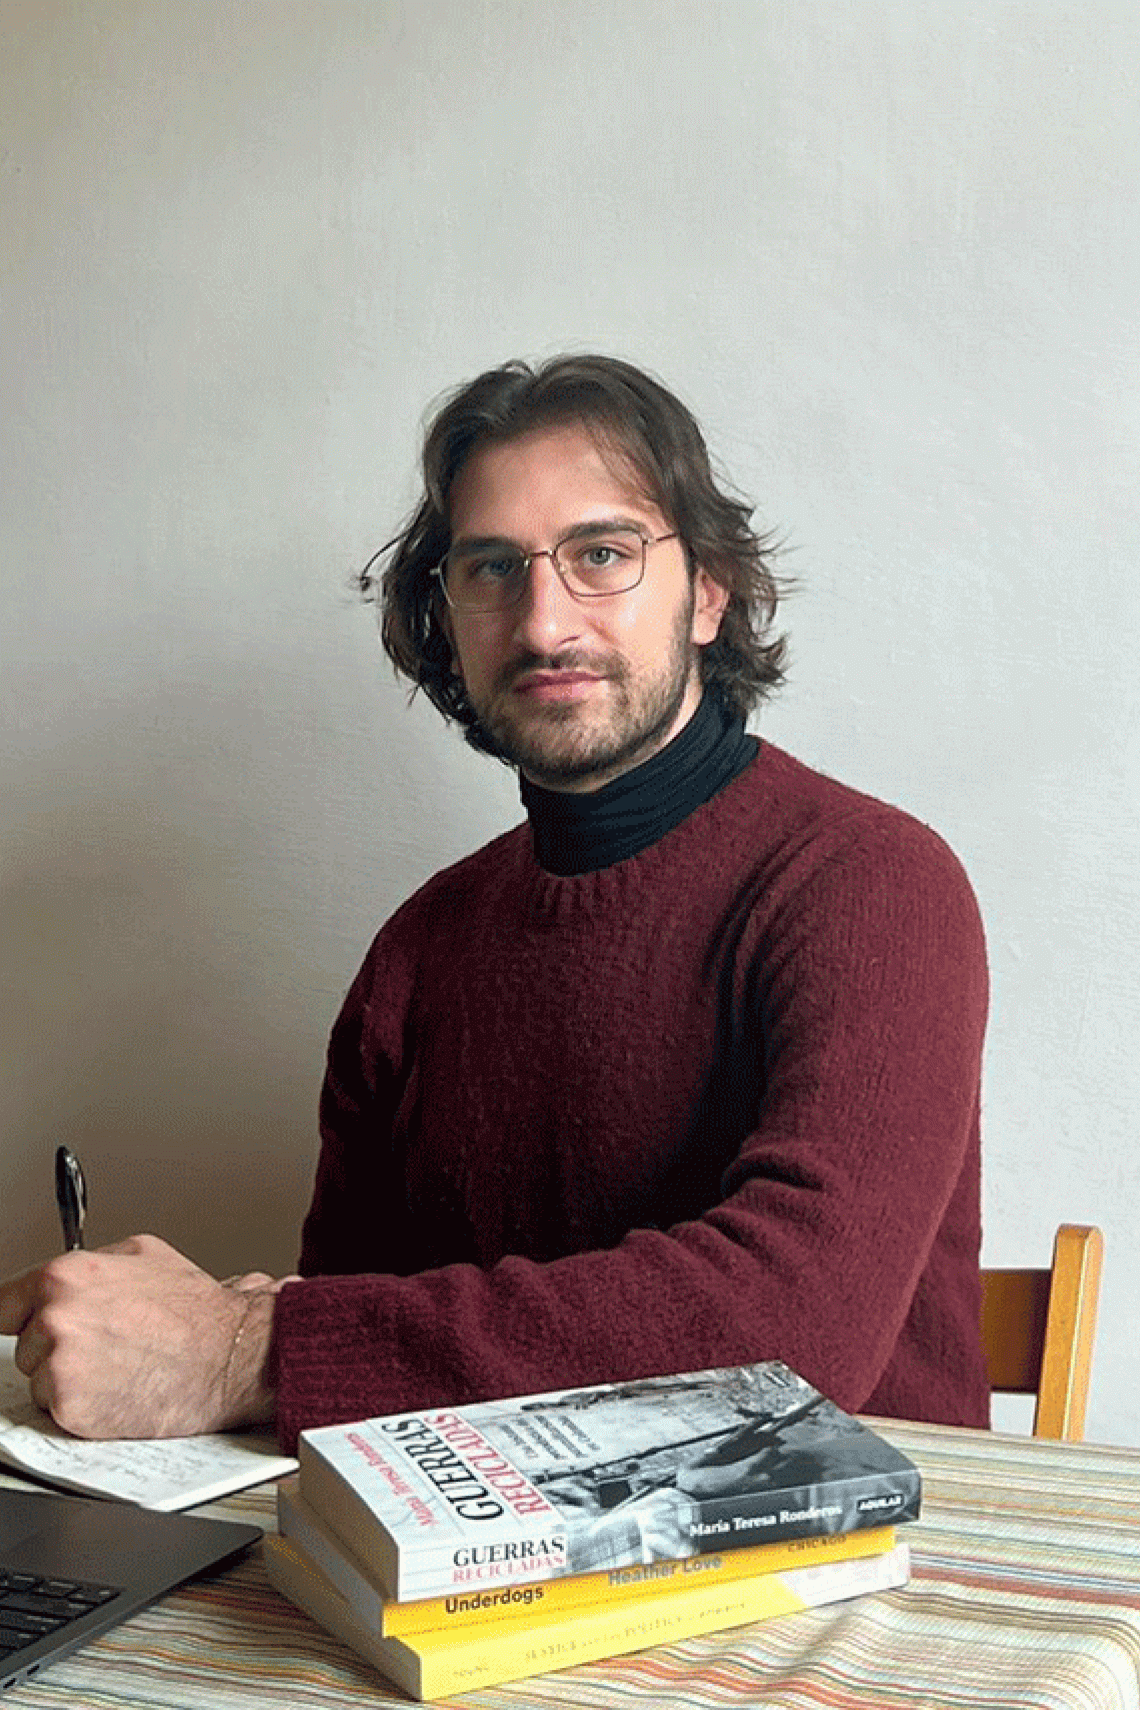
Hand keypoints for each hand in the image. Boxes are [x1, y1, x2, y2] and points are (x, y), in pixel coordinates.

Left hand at [0, 1235, 281, 1439]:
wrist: (229, 1355)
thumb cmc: (195, 1311)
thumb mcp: (143, 1254)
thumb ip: (89, 1263)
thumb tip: (59, 1278)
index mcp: (64, 1276)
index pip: (1, 1302)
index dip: (16, 1318)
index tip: (20, 1328)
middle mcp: (55, 1318)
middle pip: (23, 1343)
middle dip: (54, 1347)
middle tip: (104, 1345)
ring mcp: (59, 1365)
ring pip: (38, 1379)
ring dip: (67, 1379)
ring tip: (117, 1367)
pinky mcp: (70, 1408)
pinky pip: (56, 1409)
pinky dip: (81, 1406)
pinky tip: (117, 1389)